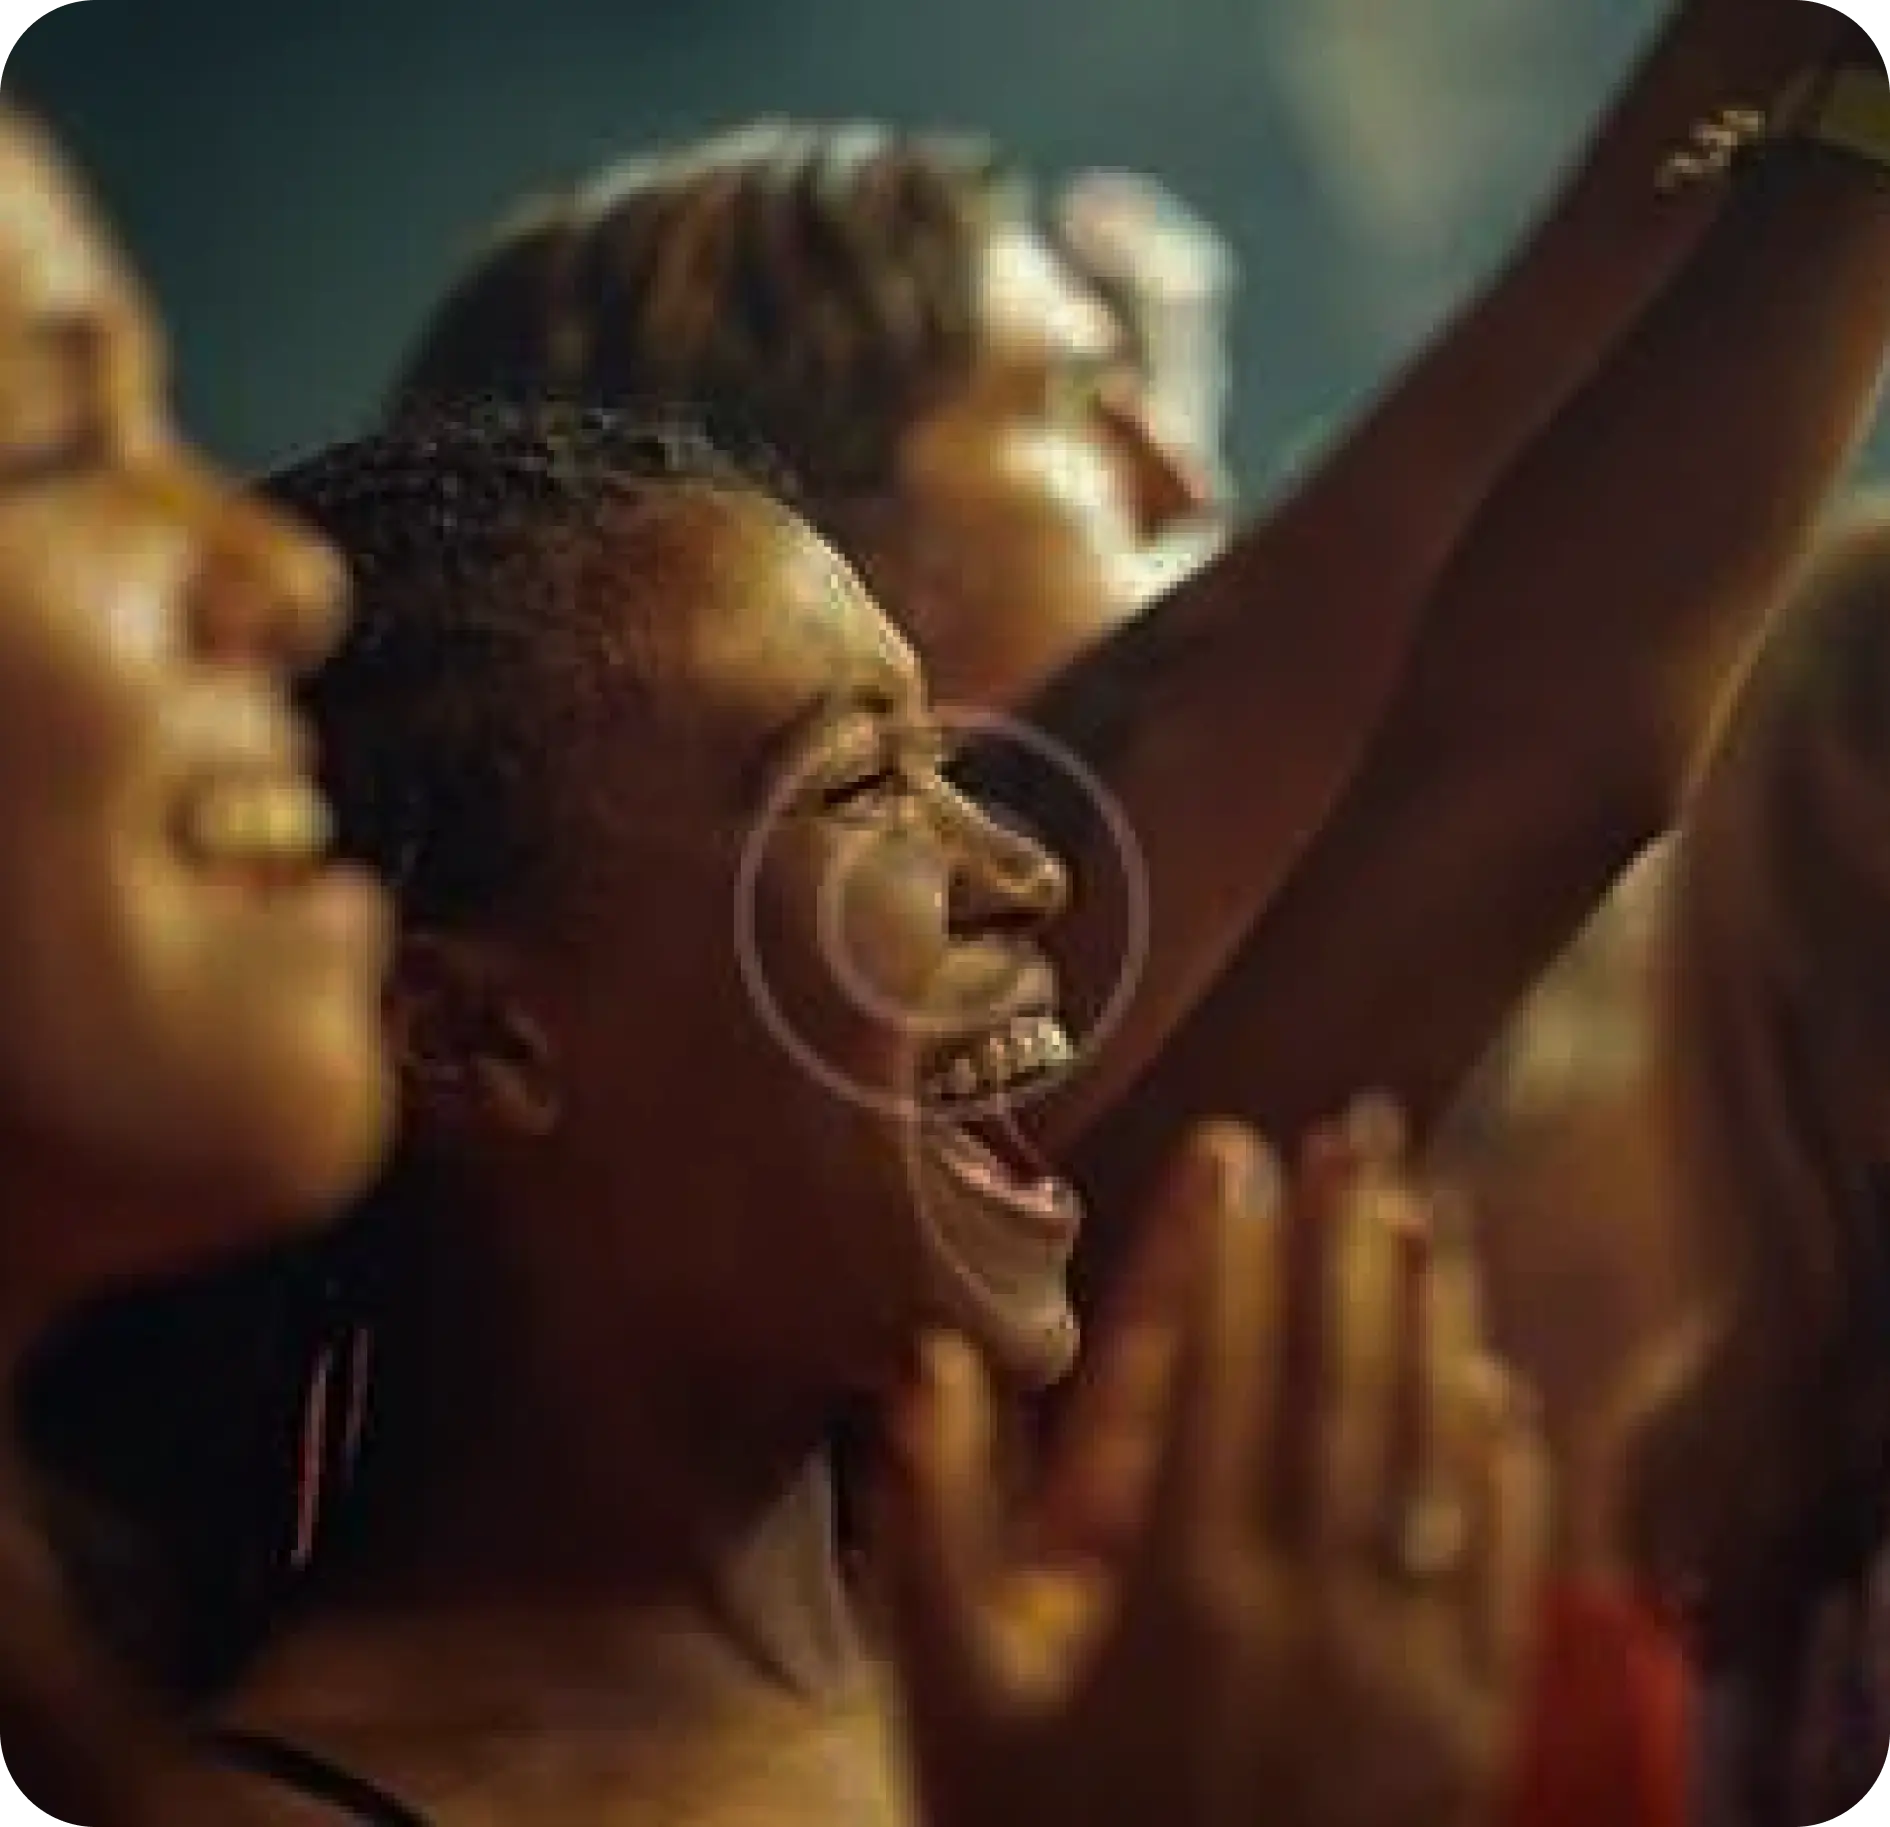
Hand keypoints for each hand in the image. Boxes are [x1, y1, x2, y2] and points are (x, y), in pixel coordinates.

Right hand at [873, 1113, 1548, 1826]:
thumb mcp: (946, 1702)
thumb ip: (924, 1524)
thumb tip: (929, 1362)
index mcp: (1180, 1597)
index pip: (1223, 1378)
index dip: (1236, 1256)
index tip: (1243, 1156)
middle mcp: (1307, 1614)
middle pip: (1341, 1389)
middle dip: (1348, 1251)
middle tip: (1359, 1139)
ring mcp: (1402, 1672)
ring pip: (1431, 1460)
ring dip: (1431, 1326)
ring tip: (1428, 1219)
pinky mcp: (1463, 1730)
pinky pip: (1502, 1574)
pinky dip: (1505, 1471)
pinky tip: (1496, 1386)